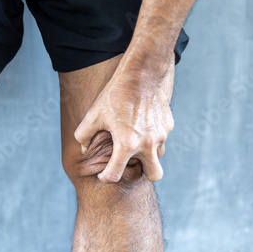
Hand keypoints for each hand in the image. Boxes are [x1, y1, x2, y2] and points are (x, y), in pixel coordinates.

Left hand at [74, 54, 174, 182]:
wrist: (142, 74)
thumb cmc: (114, 95)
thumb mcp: (93, 115)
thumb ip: (84, 136)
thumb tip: (84, 149)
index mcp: (127, 144)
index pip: (115, 175)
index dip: (105, 178)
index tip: (103, 174)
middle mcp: (148, 143)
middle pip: (154, 175)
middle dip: (143, 174)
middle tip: (130, 163)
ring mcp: (161, 135)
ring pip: (158, 156)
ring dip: (148, 155)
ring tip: (134, 142)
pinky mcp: (168, 125)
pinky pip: (161, 138)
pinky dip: (152, 138)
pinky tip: (142, 125)